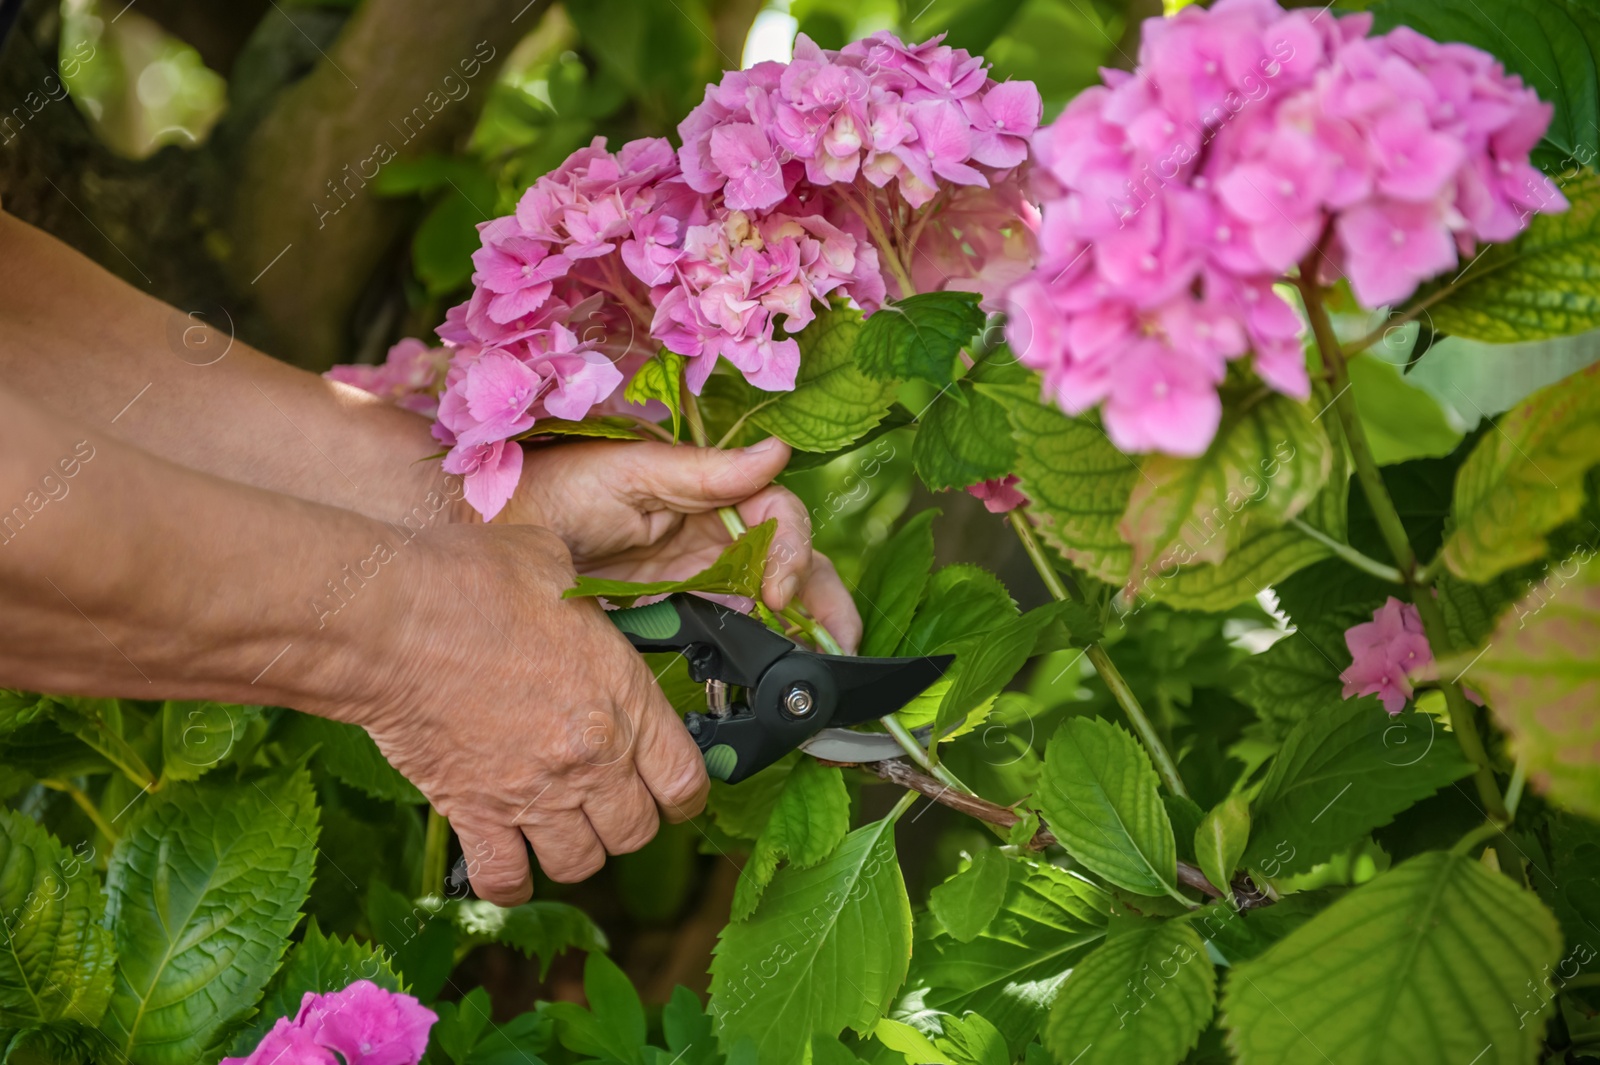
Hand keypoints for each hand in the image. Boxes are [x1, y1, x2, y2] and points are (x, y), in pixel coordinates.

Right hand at [351, 523, 707, 904]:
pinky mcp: (475, 813)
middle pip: (636, 832)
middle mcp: (591, 758)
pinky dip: (509, 880)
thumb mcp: (557, 569)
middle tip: (604, 800)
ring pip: (580, 864)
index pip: (686, 782)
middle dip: (626, 821)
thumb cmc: (474, 582)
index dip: (683, 792)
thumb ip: (584, 602)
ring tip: (557, 825)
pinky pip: (506, 881)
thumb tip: (575, 595)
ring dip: (573, 850)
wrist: (396, 619)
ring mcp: (534, 793)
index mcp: (625, 698)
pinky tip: (507, 857)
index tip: (670, 790)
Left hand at [500, 437, 862, 652]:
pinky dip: (759, 652)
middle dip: (823, 600)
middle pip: (790, 561)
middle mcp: (714, 532)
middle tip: (839, 644)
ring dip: (803, 630)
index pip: (776, 518)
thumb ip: (704, 472)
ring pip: (772, 600)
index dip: (790, 551)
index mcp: (710, 493)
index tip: (778, 592)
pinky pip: (732, 630)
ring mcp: (699, 573)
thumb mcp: (630, 472)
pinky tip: (771, 678)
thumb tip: (778, 453)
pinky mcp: (679, 610)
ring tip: (822, 667)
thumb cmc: (554, 487)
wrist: (491, 529)